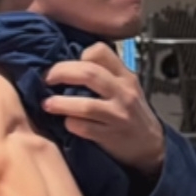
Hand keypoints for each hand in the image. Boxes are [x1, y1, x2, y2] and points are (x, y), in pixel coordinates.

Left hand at [42, 42, 164, 179]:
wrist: (150, 144)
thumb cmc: (130, 112)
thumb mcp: (124, 87)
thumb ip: (103, 74)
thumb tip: (67, 63)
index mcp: (125, 75)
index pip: (100, 52)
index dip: (78, 55)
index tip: (64, 63)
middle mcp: (123, 92)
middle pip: (88, 74)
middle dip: (61, 73)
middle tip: (46, 78)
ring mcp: (118, 114)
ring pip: (85, 104)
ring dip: (60, 103)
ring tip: (47, 104)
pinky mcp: (110, 135)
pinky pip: (83, 127)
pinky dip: (70, 124)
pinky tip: (65, 122)